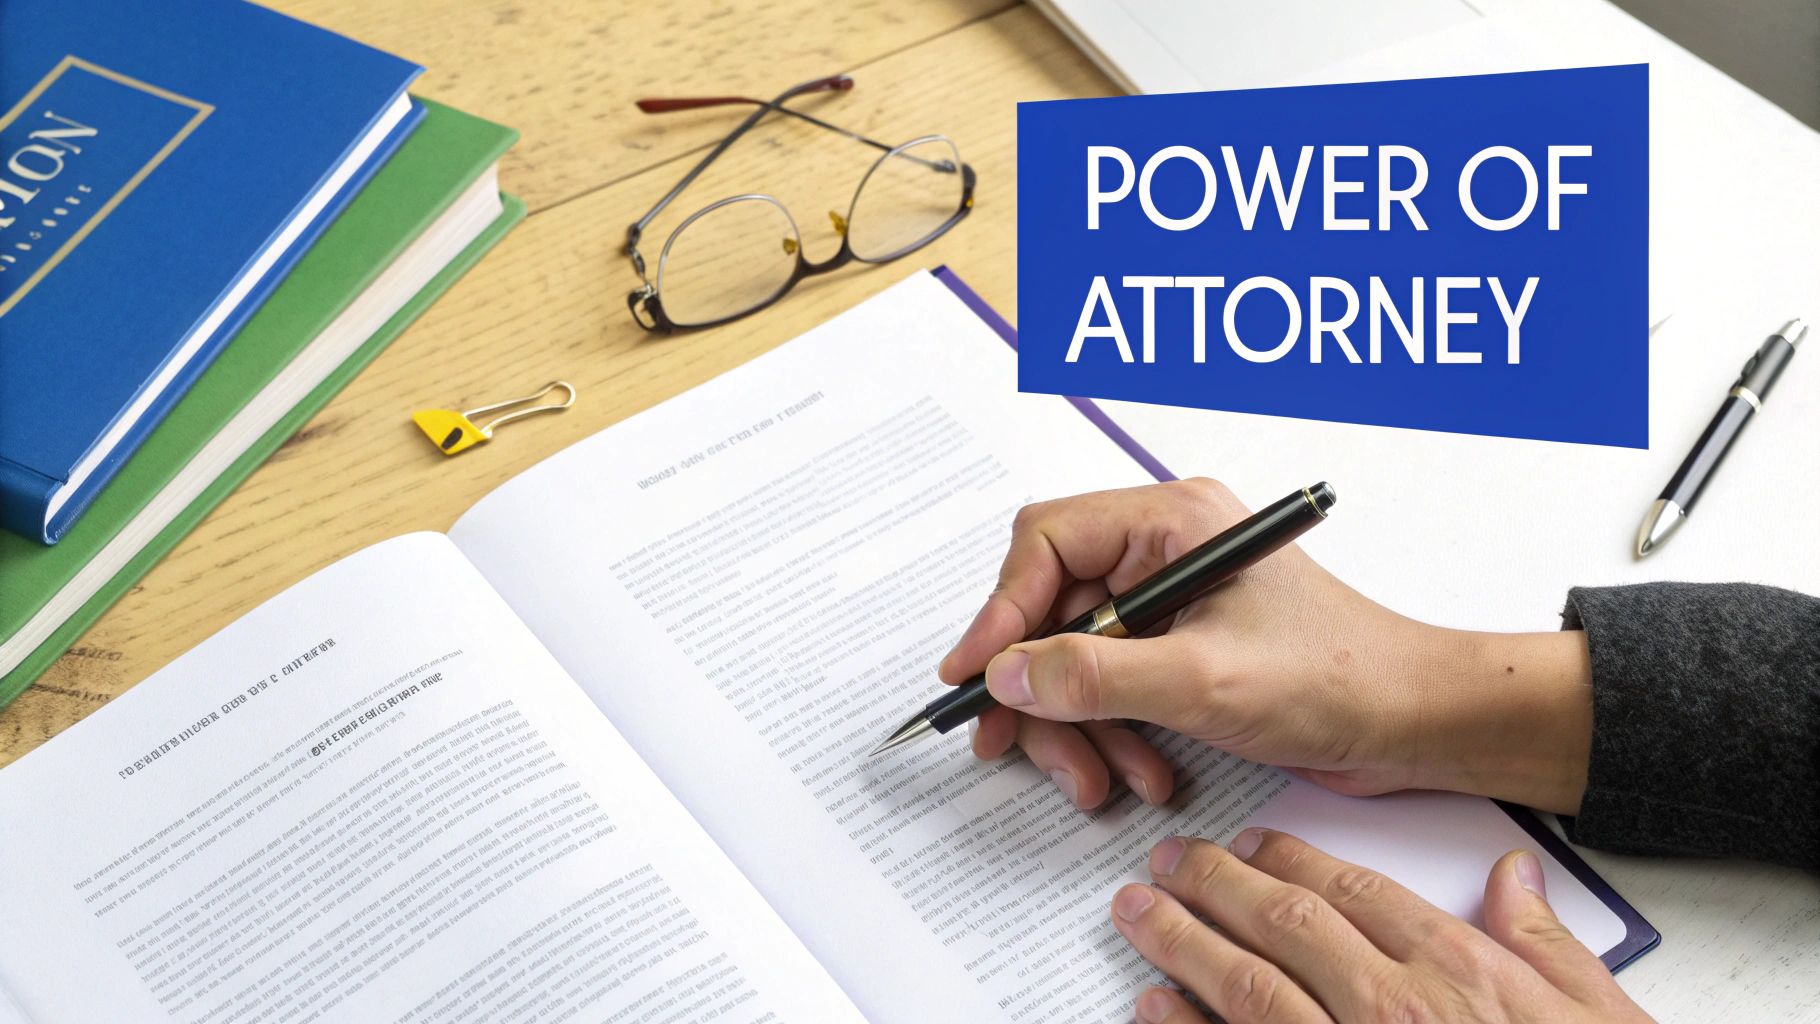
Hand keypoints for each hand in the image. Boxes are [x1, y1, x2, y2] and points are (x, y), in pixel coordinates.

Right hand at [938, 479, 1593, 812]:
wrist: (1414, 723)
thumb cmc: (1339, 678)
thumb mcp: (1203, 681)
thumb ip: (1095, 675)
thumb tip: (1005, 674)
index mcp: (1171, 520)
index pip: (1046, 543)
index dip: (1000, 610)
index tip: (973, 674)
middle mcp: (1162, 550)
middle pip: (1050, 608)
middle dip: (1038, 688)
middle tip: (1012, 746)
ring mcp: (1169, 601)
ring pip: (1073, 657)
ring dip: (1077, 725)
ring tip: (1100, 781)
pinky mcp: (1179, 648)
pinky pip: (1109, 686)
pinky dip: (1110, 734)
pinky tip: (1138, 774)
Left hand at [1110, 828, 1652, 1022]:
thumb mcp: (1599, 1017)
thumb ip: (1548, 946)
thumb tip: (1514, 875)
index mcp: (1459, 974)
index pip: (1356, 894)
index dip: (1292, 857)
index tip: (1250, 841)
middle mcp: (1395, 1010)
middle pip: (1287, 924)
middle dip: (1216, 883)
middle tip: (1168, 859)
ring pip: (1250, 986)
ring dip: (1184, 942)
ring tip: (1137, 911)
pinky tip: (1152, 1004)